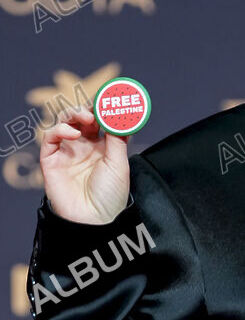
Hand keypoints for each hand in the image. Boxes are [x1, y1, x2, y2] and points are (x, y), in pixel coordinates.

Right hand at [39, 105, 130, 224]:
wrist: (95, 220)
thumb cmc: (110, 196)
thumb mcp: (119, 164)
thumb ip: (117, 137)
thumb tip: (119, 113)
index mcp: (103, 148)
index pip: (101, 121)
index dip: (104, 110)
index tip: (111, 100)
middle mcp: (84, 148)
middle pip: (82, 119)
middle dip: (89, 109)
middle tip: (97, 108)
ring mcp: (67, 153)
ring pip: (65, 123)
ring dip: (74, 114)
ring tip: (86, 118)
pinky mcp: (51, 160)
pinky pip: (50, 138)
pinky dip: (60, 130)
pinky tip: (74, 133)